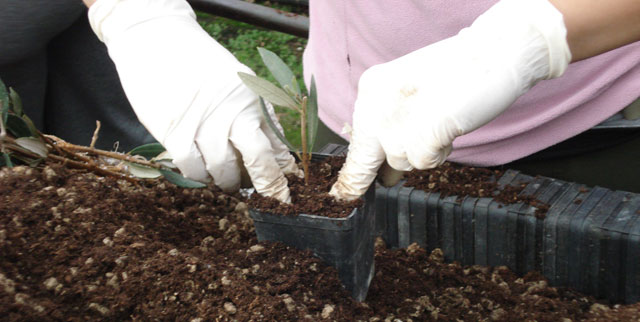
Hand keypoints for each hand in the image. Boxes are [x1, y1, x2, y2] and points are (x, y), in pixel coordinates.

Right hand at [88, 0, 301, 201]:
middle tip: (268, 199)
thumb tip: (276, 153)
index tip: (286, 189)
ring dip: (227, 183)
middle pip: (259, 159)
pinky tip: (201, 173)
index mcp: (252, 98)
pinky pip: (194, 170)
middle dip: (267, 185)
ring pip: (224, 170)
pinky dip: (199, 178)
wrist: (156, 39)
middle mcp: (233, 111)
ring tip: (226, 182)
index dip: (283, 171)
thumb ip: (255, 114)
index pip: (276, 143)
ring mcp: (204, 124)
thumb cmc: (199, 63)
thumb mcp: (237, 81)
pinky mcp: (176, 133)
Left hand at [330, 0, 570, 199]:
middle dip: (360, 180)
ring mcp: (394, 124)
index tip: (344, 190)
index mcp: (370, 88)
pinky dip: (438, 153)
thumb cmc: (459, 70)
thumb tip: (385, 173)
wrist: (492, 53)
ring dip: (421, 152)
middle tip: (356, 192)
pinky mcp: (417, 138)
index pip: (357, 137)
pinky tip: (449, 128)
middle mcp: (374, 106)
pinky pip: (423, 163)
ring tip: (440, 123)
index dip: (353, 168)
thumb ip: (393, 125)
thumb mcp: (409, 93)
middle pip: (364, 159)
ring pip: (400, 162)